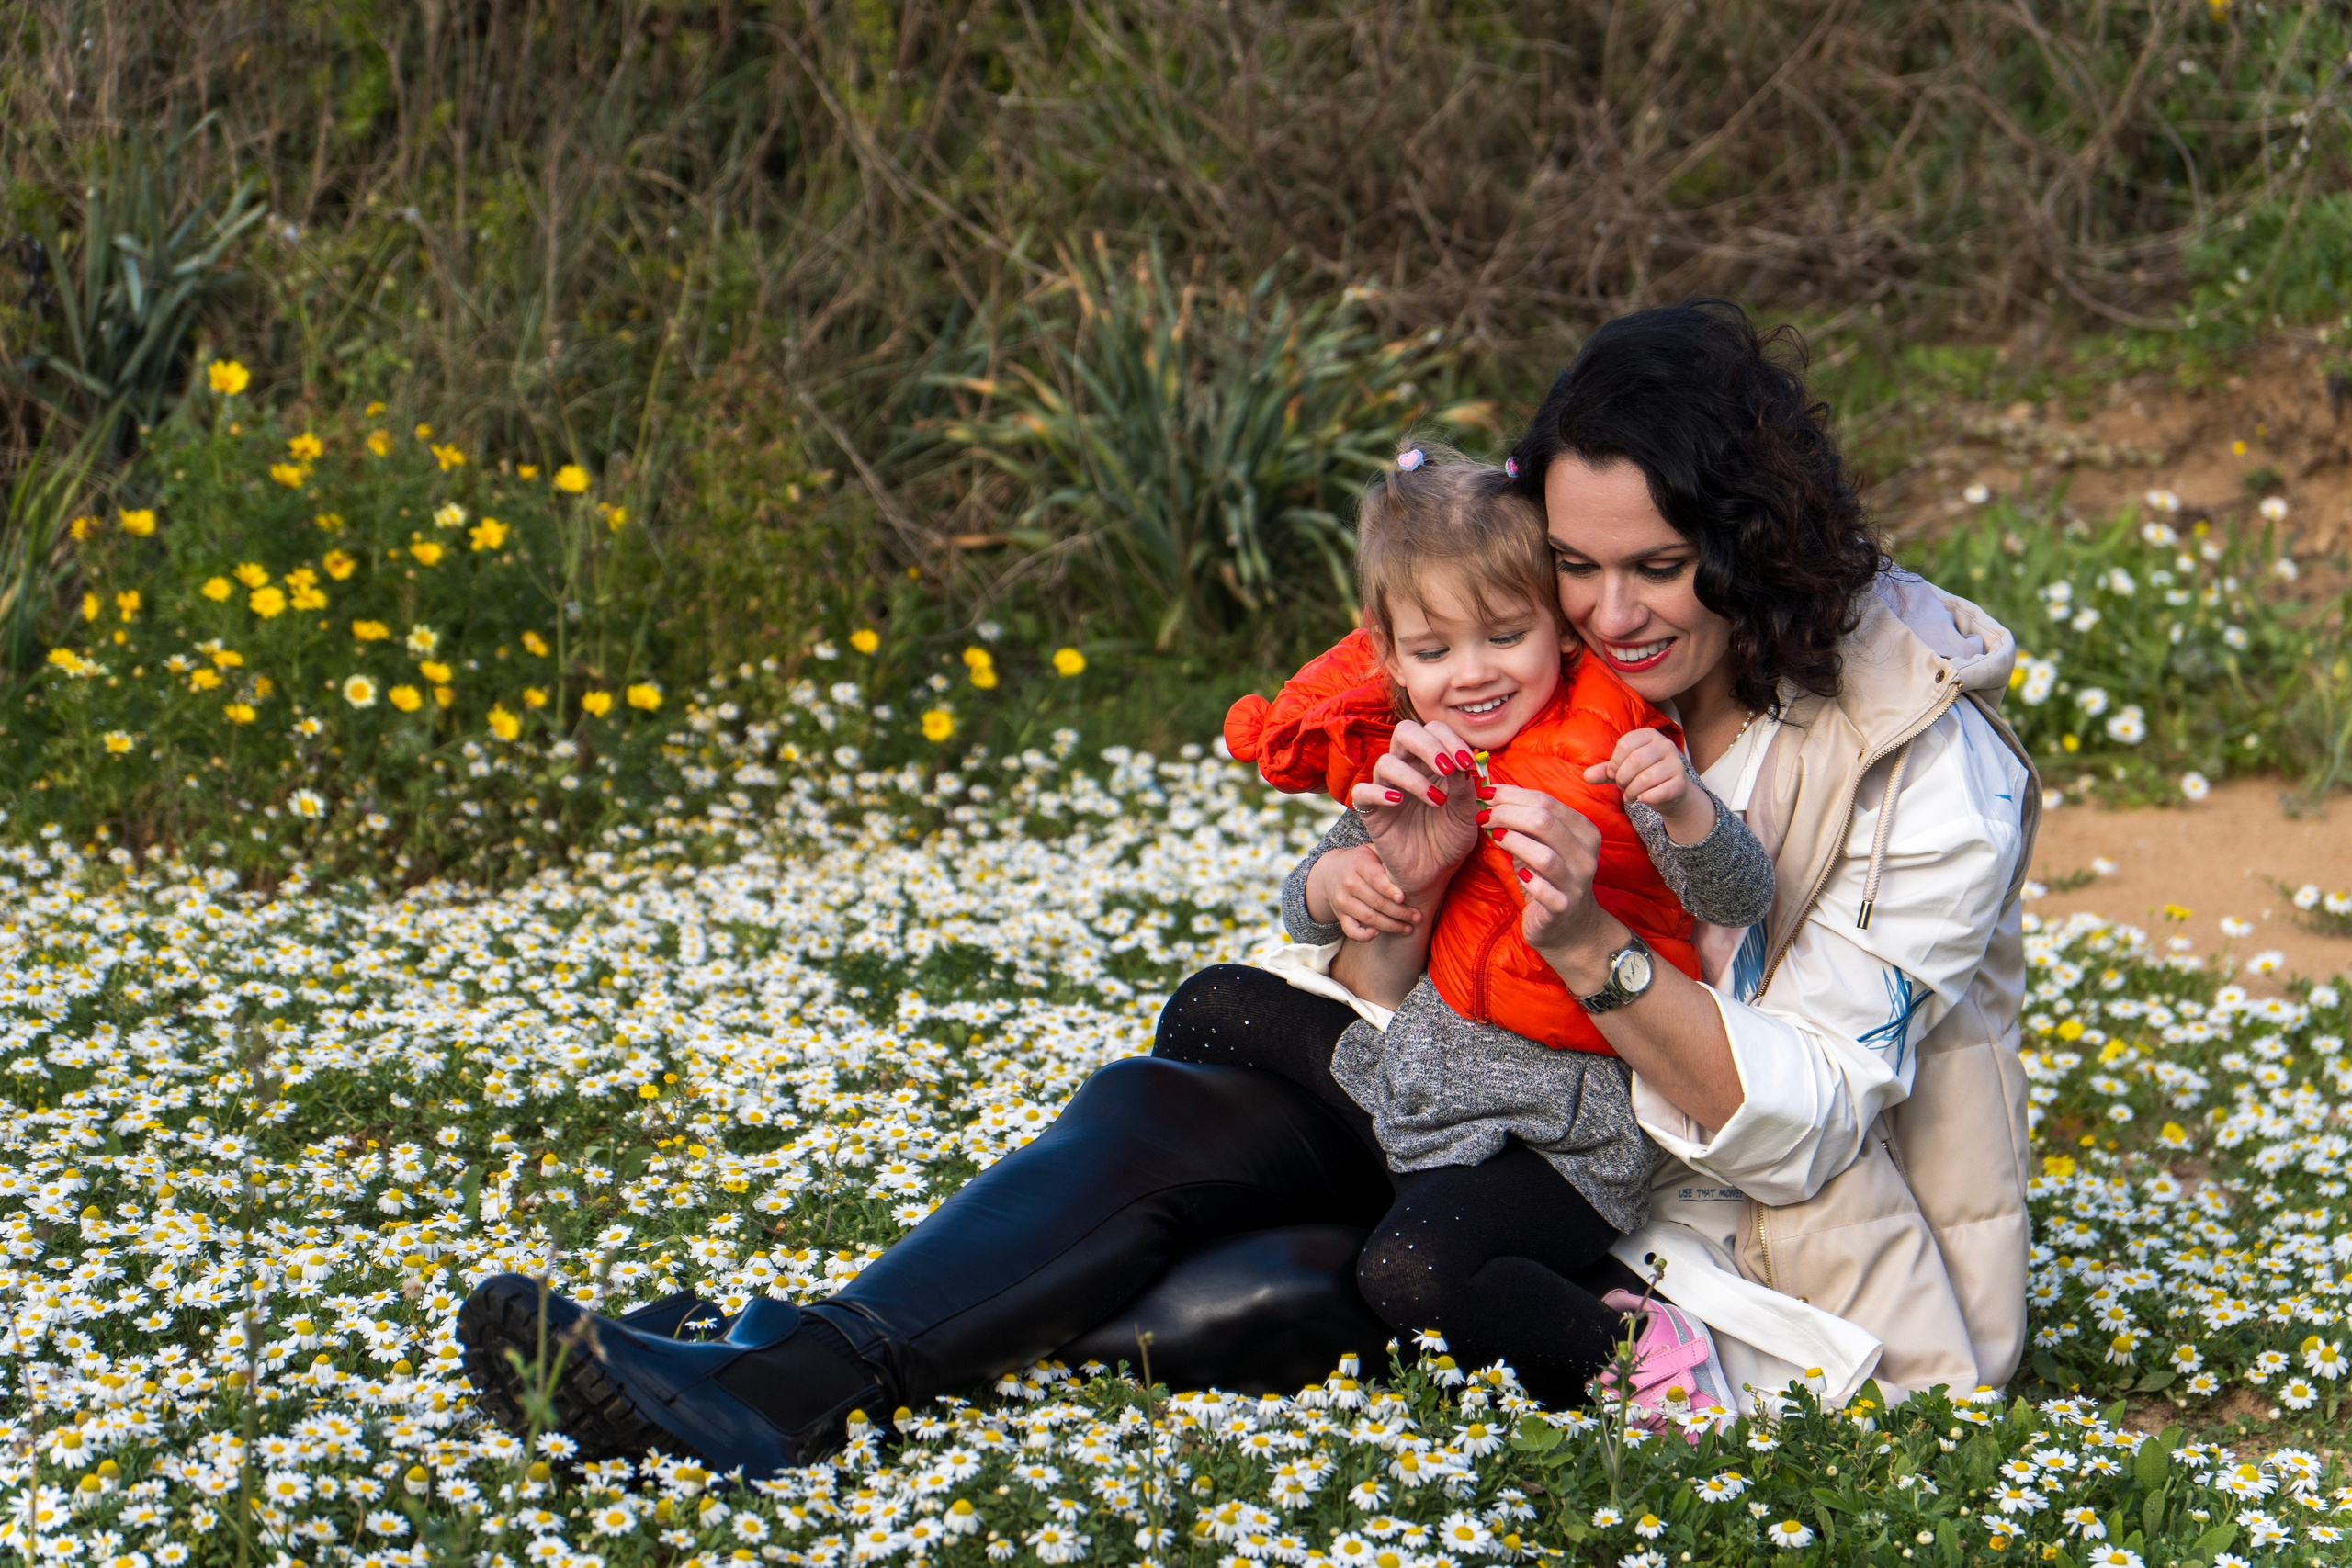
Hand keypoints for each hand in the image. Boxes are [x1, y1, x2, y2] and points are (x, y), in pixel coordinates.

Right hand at [1306, 843, 1418, 941]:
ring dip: (1391, 926)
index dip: (1389, 889)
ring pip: (1368, 918)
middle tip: (1418, 917)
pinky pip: (1350, 931)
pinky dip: (1364, 936)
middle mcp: (1348, 883)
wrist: (1330, 872)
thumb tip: (1413, 866)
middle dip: (1400, 912)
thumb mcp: (1371, 851)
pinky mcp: (1340, 915)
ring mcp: (1342, 901)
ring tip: (1408, 928)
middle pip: (1376, 902)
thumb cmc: (1361, 861)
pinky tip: (1378, 934)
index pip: (1375, 879)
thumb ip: (1388, 857)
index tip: (1403, 898)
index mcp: (1358, 864)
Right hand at [1346, 717, 1482, 902]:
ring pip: (1386, 762)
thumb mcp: (1467, 813)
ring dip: (1413, 778)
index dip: (1450, 739)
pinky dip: (1379, 793)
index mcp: (1431, 762)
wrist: (1435, 873)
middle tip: (1448, 768)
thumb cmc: (1451, 838)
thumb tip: (1463, 762)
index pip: (1433, 729)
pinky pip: (1362, 792)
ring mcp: (1387, 788)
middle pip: (1404, 732)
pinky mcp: (1371, 812)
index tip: (1468, 763)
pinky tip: (1398, 802)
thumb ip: (1466, 787)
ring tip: (1437, 800)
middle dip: (1428, 744)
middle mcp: (1408, 769)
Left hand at [1479, 783, 1627, 989]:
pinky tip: (1517, 873)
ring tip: (1493, 836)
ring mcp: (1576, 882)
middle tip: (1482, 815)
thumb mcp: (1541, 845)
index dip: (1511, 794)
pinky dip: (1527, 879)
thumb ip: (1525, 821)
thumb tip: (1490, 794)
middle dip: (1506, 813)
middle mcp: (1585, 854)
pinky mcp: (1563, 907)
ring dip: (1513, 841)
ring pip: (1544, 855)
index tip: (1485, 793)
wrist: (1569, 927)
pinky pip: (1545, 890)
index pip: (1546, 801)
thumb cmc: (1548, 878)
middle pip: (1544, 822)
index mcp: (1583, 831)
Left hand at [1584, 727, 1712, 844]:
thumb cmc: (1643, 776)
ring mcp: (1676, 763)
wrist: (1672, 792)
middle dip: (1622, 779)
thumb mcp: (1622, 770)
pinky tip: (1642, 799)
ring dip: (1631, 791)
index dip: (1614, 763)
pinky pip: (1658, 792)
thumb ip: (1605, 771)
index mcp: (1649, 735)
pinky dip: (1645, 799)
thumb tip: (1586, 776)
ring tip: (1630, 795)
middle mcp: (1665, 745)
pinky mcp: (1681, 783)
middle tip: (1622, 787)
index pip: (1625, 745)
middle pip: (1635, 761)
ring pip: (1645, 778)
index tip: (1613, 774)